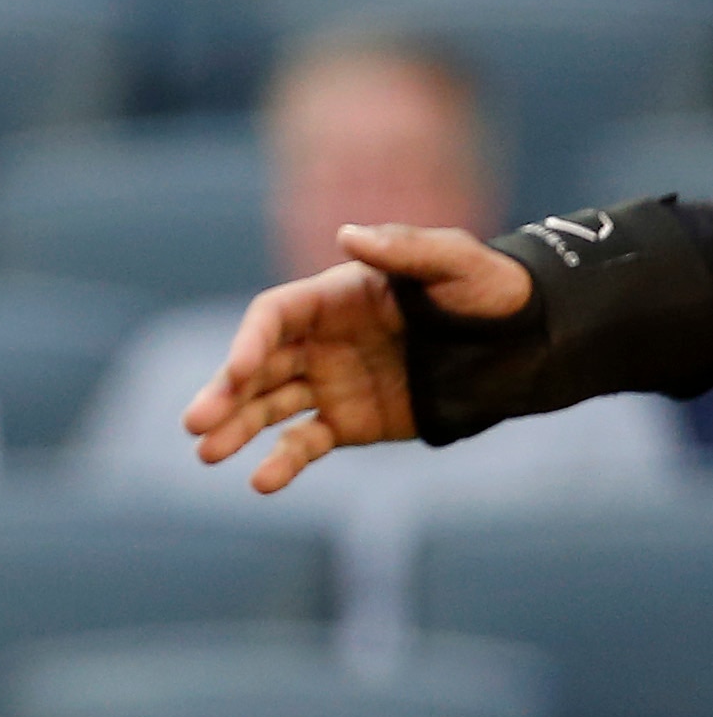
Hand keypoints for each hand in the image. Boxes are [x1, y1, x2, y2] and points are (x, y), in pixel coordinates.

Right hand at [178, 224, 532, 491]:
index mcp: (331, 297)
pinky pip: (306, 442)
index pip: (273, 317)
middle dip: (224, 393)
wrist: (522, 342)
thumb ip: (404, 248)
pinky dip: (282, 462)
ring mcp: (330, 383)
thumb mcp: (453, 262)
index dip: (251, 340)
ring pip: (269, 407)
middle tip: (194, 422)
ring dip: (237, 428)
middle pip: (257, 366)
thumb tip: (346, 234)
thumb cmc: (486, 289)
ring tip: (206, 454)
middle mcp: (319, 340)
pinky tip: (260, 482)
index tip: (240, 370)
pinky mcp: (350, 422)